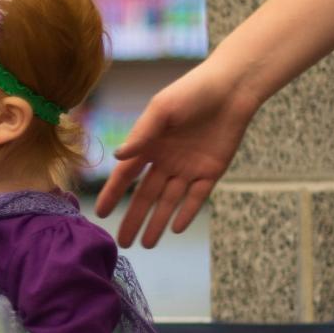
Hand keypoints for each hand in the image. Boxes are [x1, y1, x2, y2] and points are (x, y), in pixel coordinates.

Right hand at [94, 61, 261, 247]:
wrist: (233, 87)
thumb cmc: (192, 91)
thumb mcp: (162, 109)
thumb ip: (142, 134)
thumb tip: (117, 157)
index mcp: (148, 145)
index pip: (125, 176)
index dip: (113, 194)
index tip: (101, 214)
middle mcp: (165, 160)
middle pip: (146, 195)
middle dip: (135, 219)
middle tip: (124, 243)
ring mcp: (188, 167)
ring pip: (169, 201)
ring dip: (158, 222)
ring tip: (147, 244)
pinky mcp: (211, 171)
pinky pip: (196, 197)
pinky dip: (186, 212)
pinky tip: (175, 228)